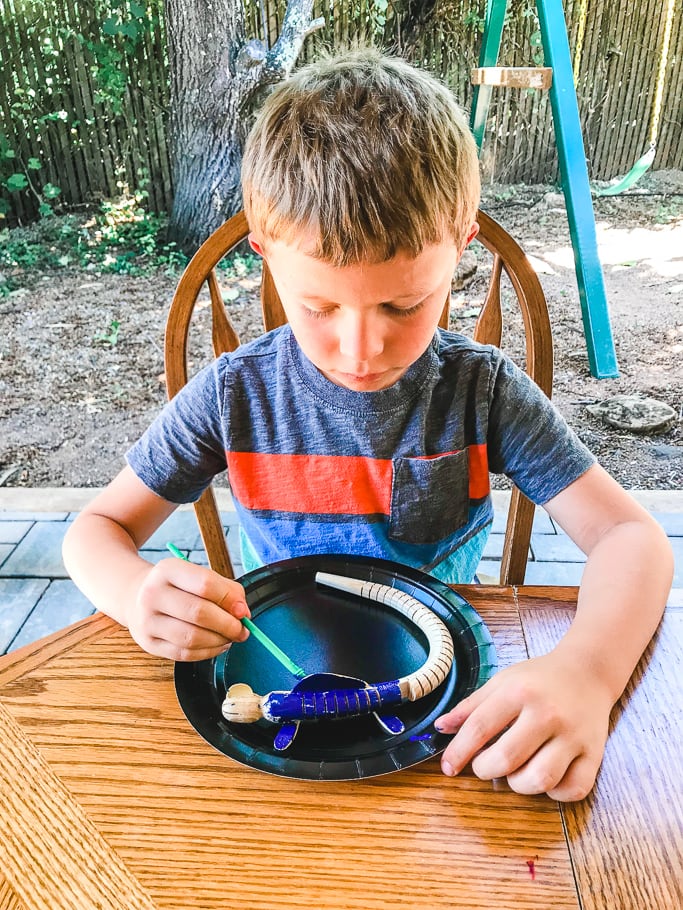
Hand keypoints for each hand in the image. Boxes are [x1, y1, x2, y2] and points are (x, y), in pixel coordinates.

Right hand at [127, 557, 250, 660]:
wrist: (137, 596)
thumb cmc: (177, 587)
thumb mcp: (197, 575)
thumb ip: (226, 589)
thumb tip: (242, 613)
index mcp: (168, 570)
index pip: (205, 584)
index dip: (230, 600)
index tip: (243, 611)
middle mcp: (153, 594)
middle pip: (199, 613)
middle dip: (228, 625)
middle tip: (242, 630)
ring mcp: (147, 621)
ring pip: (192, 638)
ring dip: (219, 641)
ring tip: (230, 638)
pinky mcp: (149, 644)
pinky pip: (184, 654)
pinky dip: (207, 652)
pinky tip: (217, 645)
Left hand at [435, 652, 612, 800]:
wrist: (588, 672)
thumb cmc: (539, 679)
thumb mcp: (502, 682)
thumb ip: (471, 706)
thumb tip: (441, 728)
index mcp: (519, 692)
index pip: (480, 727)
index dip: (458, 751)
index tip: (448, 767)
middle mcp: (548, 714)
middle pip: (507, 759)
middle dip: (486, 769)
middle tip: (485, 765)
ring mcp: (574, 736)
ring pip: (540, 779)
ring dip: (518, 785)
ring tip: (514, 772)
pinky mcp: (595, 754)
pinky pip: (574, 789)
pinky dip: (555, 793)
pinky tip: (545, 779)